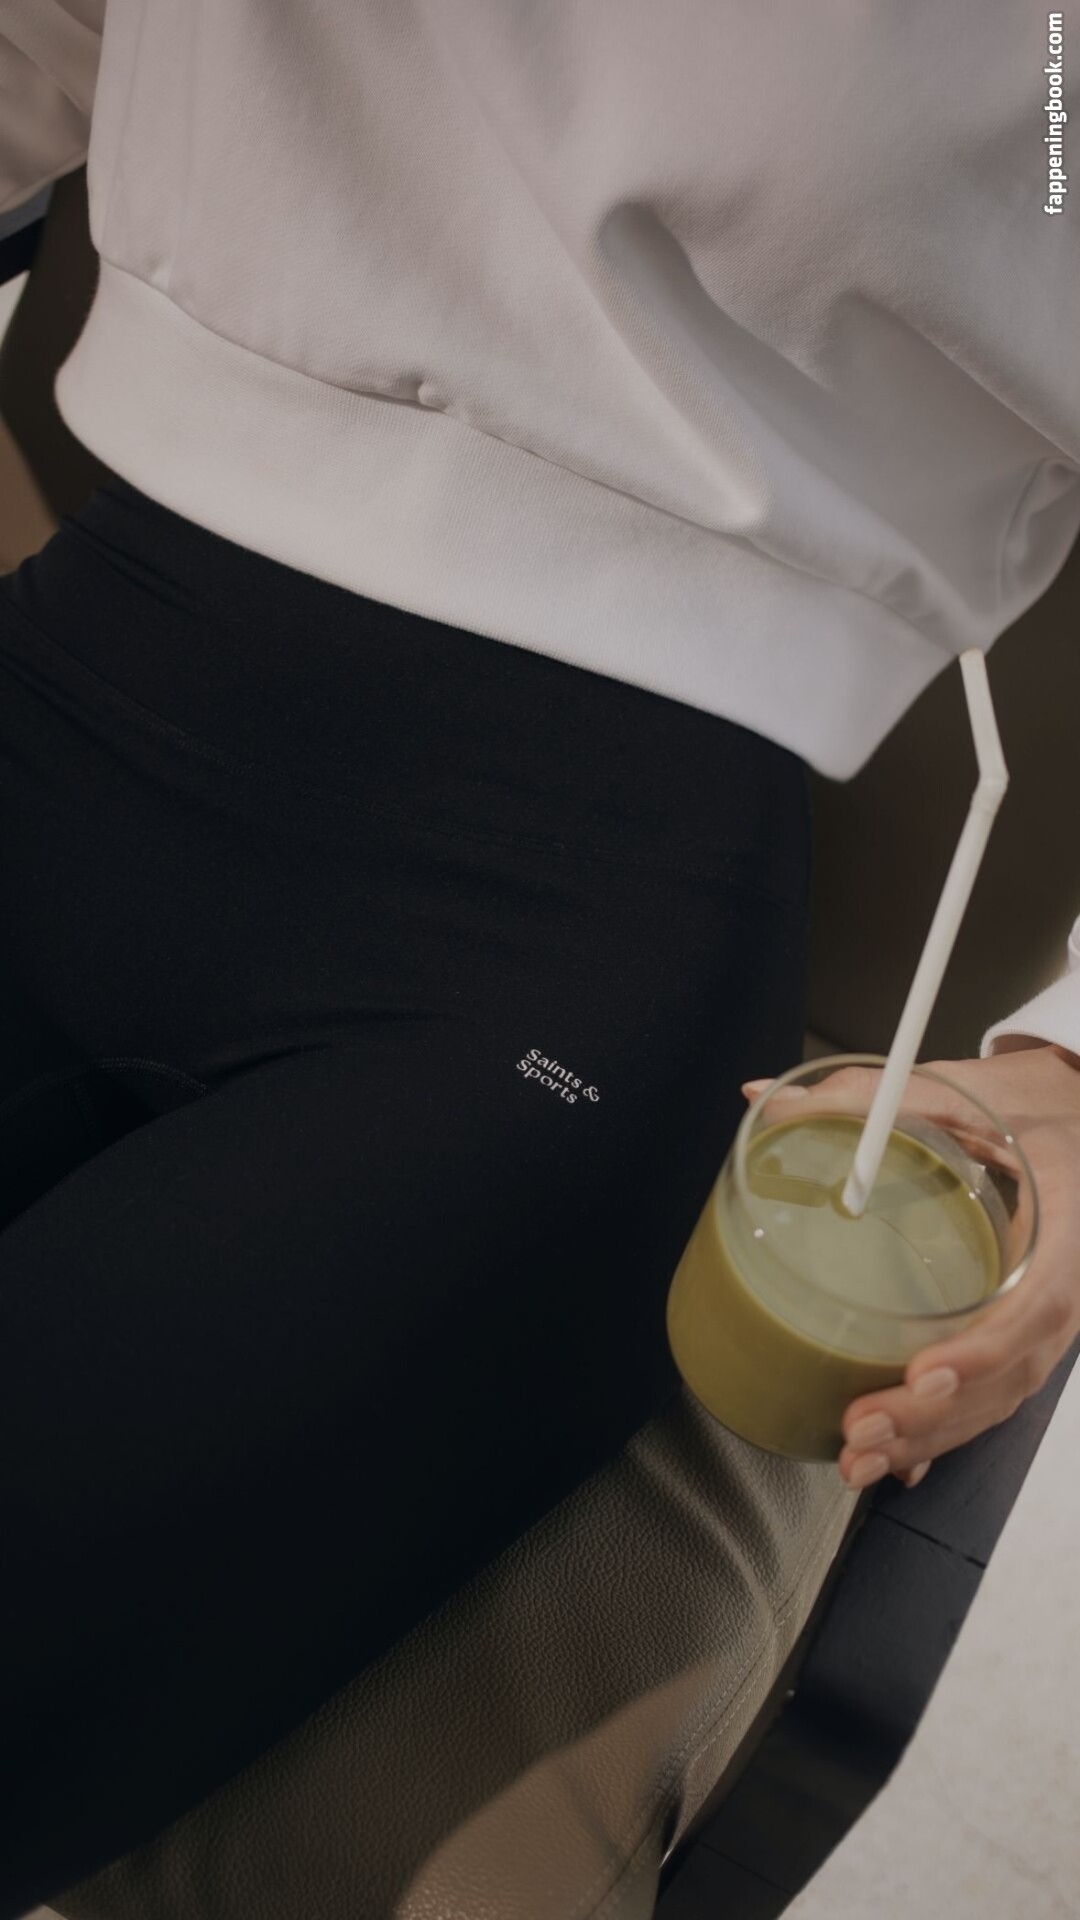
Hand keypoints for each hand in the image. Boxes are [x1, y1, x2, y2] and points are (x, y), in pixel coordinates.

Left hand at [741, 1046, 1079, 1489]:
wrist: (1073, 1117)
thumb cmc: (1026, 1104)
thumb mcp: (957, 1087)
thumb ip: (865, 1094)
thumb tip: (766, 1101)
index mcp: (1064, 1220)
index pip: (1039, 1300)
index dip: (984, 1348)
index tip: (925, 1371)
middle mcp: (1063, 1281)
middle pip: (1011, 1370)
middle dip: (936, 1413)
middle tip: (863, 1426)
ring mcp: (1045, 1314)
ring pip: (999, 1396)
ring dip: (932, 1437)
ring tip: (859, 1458)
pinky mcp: (1022, 1332)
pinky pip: (992, 1395)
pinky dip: (946, 1434)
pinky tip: (901, 1463)